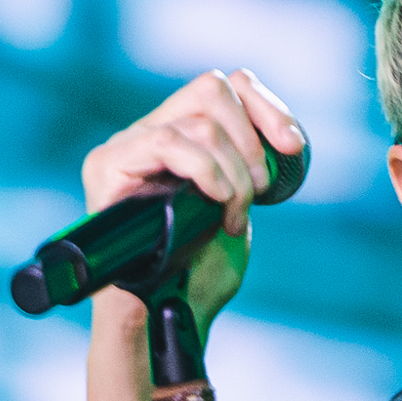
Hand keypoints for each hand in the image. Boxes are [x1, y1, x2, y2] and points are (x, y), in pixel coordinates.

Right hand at [80, 68, 304, 331]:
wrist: (166, 315)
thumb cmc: (200, 272)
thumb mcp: (238, 209)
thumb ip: (249, 169)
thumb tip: (281, 137)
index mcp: (182, 137)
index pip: (224, 86)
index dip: (266, 108)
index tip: (294, 148)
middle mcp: (151, 132)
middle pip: (213, 88)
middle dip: (252, 141)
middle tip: (259, 191)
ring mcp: (127, 146)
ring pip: (199, 121)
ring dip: (232, 172)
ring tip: (232, 214)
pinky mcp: (107, 165)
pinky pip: (167, 141)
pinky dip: (204, 169)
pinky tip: (216, 199)